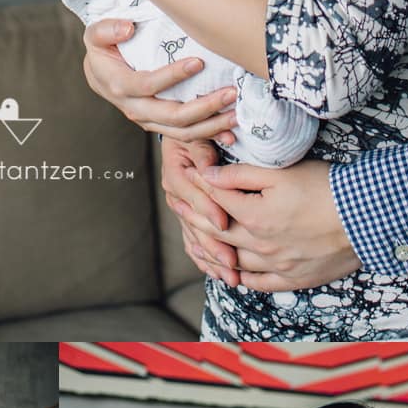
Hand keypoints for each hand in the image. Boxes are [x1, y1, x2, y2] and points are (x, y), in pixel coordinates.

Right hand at [82, 18, 236, 141]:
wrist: (100, 75)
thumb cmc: (103, 51)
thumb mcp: (95, 35)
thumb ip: (107, 30)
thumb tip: (127, 28)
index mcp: (120, 86)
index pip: (149, 85)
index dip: (173, 76)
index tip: (198, 62)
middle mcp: (135, 109)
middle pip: (173, 115)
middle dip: (204, 106)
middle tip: (229, 92)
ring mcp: (149, 121)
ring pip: (183, 131)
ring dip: (212, 125)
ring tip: (236, 113)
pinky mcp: (160, 126)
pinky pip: (186, 136)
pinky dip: (210, 136)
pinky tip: (230, 134)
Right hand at [162, 140, 239, 282]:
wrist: (186, 132)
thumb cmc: (197, 131)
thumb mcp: (198, 135)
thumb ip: (203, 151)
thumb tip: (209, 165)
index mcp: (176, 174)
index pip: (194, 196)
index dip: (209, 210)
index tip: (225, 223)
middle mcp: (176, 195)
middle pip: (194, 225)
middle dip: (214, 246)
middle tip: (232, 263)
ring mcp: (181, 209)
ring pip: (195, 238)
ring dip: (213, 260)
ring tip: (231, 277)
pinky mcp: (188, 217)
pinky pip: (194, 242)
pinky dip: (206, 259)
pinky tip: (218, 274)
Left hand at [200, 159, 357, 291]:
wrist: (366, 218)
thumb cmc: (327, 188)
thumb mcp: (281, 173)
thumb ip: (240, 175)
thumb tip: (207, 175)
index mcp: (253, 216)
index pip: (215, 200)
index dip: (197, 186)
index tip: (185, 176)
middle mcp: (259, 245)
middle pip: (217, 233)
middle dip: (193, 217)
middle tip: (176, 205)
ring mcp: (276, 265)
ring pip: (231, 262)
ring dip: (209, 252)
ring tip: (196, 243)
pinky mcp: (294, 278)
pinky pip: (257, 283)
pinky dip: (240, 277)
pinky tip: (231, 274)